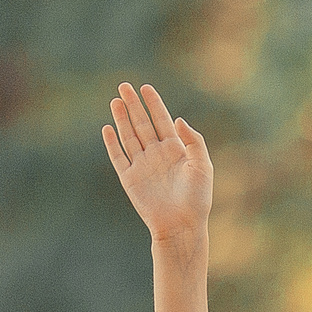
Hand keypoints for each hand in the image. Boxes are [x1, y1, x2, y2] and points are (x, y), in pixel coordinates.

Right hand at [103, 81, 213, 246]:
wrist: (182, 225)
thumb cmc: (197, 199)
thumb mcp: (203, 166)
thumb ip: (194, 141)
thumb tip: (177, 119)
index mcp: (176, 151)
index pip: (162, 121)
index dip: (154, 104)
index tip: (146, 88)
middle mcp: (157, 155)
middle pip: (143, 124)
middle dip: (134, 105)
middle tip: (124, 85)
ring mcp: (143, 166)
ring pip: (129, 137)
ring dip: (122, 119)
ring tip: (116, 100)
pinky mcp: (130, 179)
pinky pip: (118, 157)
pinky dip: (112, 144)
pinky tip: (108, 128)